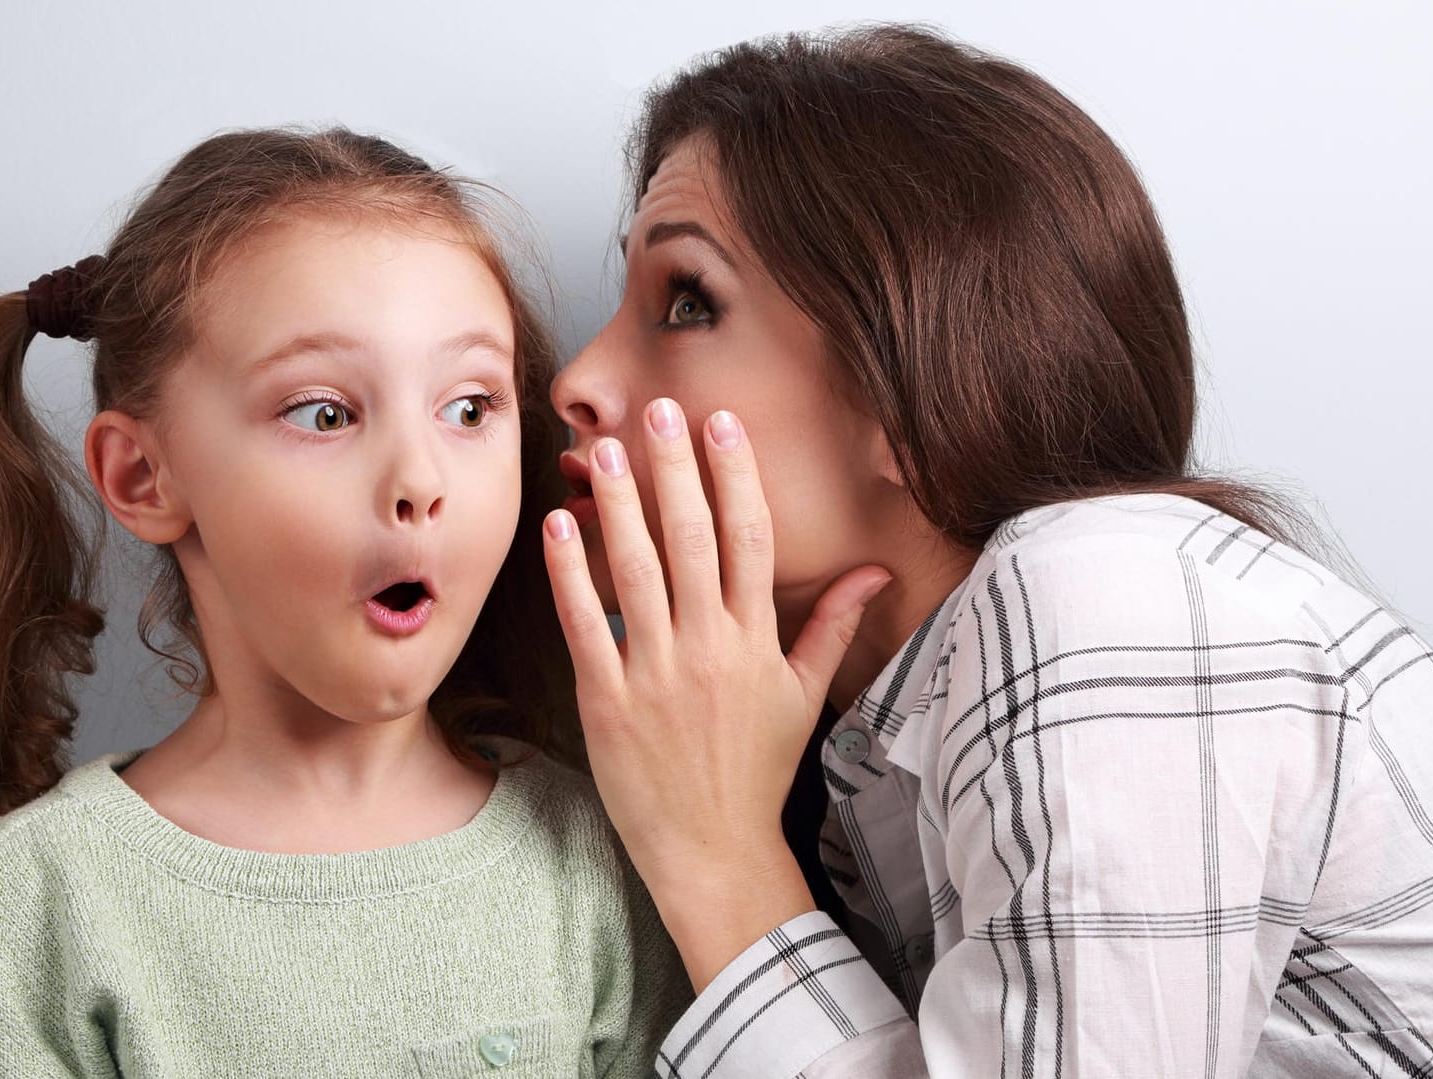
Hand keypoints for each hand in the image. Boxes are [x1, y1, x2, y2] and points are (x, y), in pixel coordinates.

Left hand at [543, 398, 889, 987]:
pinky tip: (558, 526)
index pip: (748, 537)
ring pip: (636, 570)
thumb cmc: (758, 769)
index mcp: (755, 640)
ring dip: (617, 505)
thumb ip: (830, 625)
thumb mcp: (803, 695)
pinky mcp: (607, 700)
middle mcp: (708, 646)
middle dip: (673, 468)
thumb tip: (875, 571)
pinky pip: (586, 624)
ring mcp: (655, 672)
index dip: (734, 475)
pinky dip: (571, 574)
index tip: (719, 424)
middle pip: (691, 538)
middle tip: (655, 409)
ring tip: (601, 450)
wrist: (714, 849)